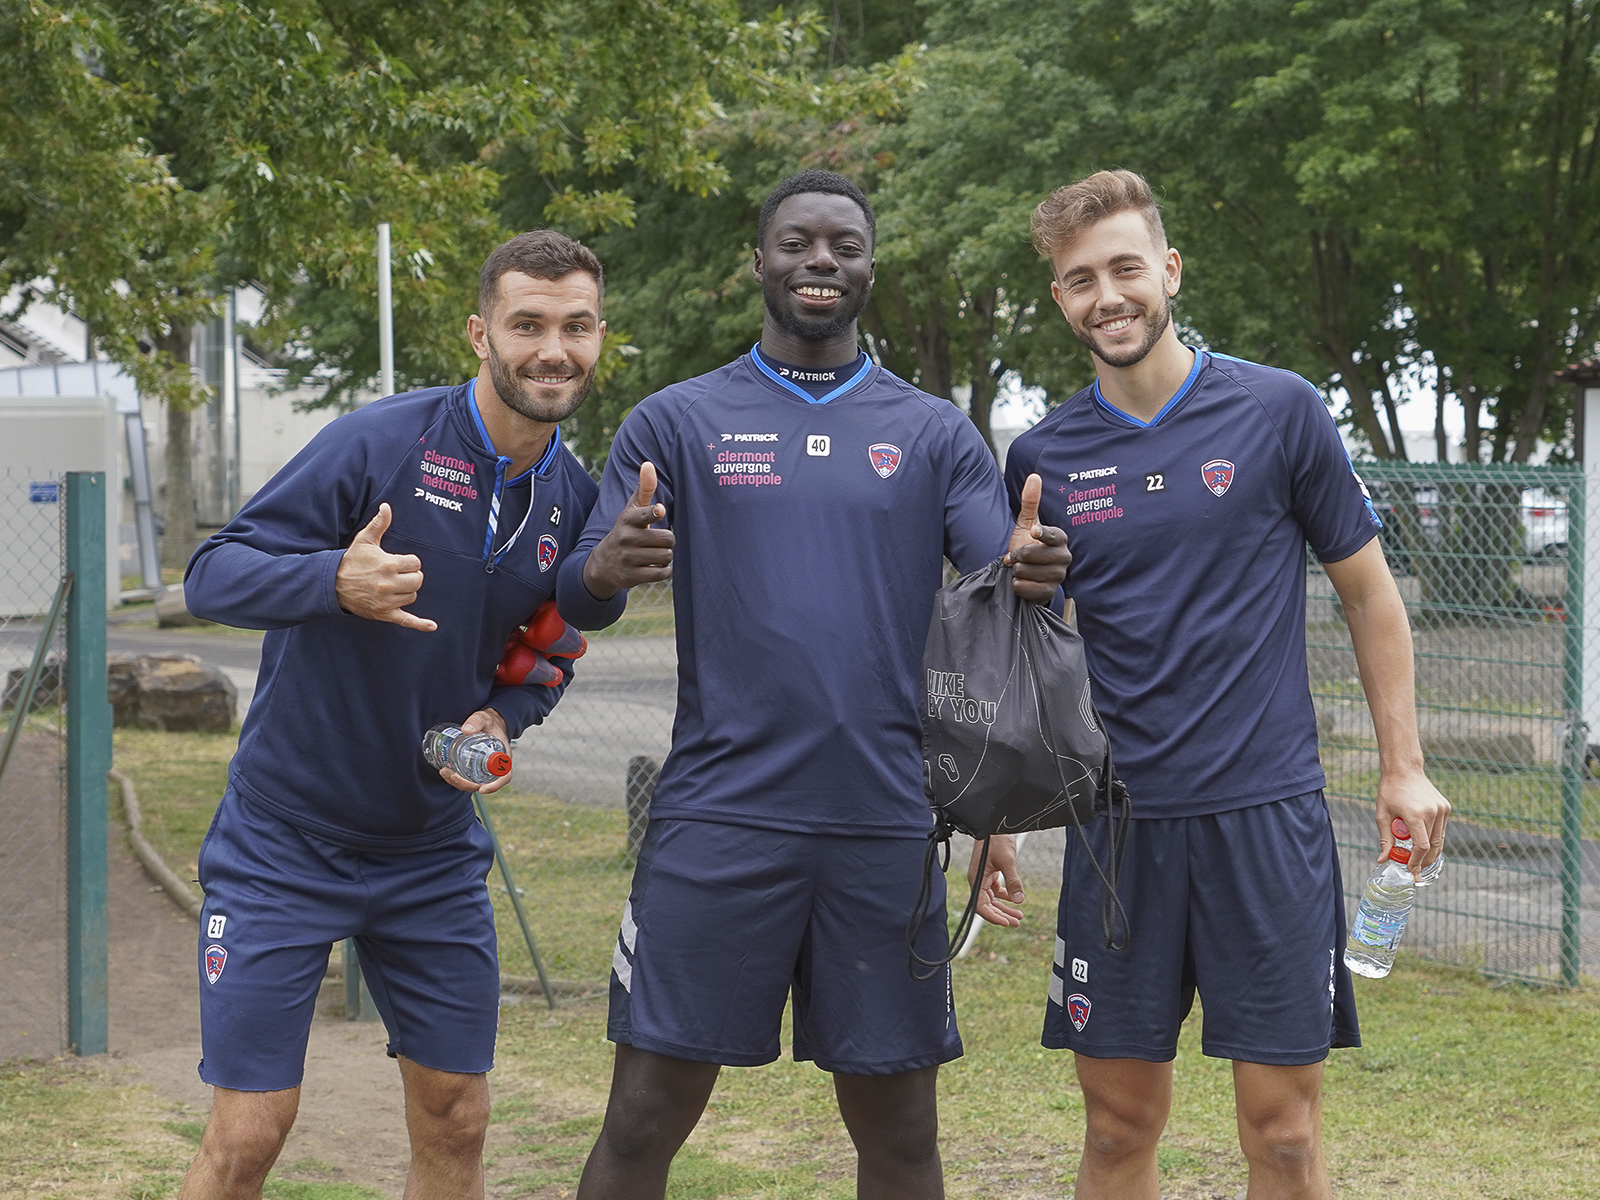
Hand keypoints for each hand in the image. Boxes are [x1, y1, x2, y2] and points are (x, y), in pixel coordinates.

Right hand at [335, 504, 436, 630]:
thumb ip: (379, 523)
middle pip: (418, 580)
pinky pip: (406, 620)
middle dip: (411, 575)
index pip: (416, 563)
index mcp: (388, 564)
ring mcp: (386, 601)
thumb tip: (387, 506)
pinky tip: (432, 627)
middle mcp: (388, 584)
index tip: (399, 562)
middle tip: (399, 574)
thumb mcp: (364, 540)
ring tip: (393, 585)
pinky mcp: (384, 614)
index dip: (410, 562)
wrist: (332, 583)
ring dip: (407, 591)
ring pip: (412, 596)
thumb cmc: (351, 560)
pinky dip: (420, 624)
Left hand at [438, 708, 512, 794]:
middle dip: (467, 784)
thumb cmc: (489, 723)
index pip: (504, 776)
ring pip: (473, 784)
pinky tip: (445, 771)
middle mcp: (494, 767)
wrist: (487, 724)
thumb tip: (466, 730)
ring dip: (458, 783)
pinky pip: (467, 780)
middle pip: (485, 784)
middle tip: (453, 775)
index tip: (482, 789)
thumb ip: (476, 721)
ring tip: (445, 772)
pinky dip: (456, 779)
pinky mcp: (475, 769)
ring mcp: (484, 770)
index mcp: (503, 757)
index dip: (495, 785)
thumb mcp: (484, 719)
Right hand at [582, 462, 674, 599]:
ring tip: (655, 554)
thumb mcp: (631, 509)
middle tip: (658, 541)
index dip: (654, 512)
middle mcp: (626, 538)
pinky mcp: (631, 576)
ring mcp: (628, 558)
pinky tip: (655, 566)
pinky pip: (662, 573)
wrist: (603, 562)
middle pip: (667, 539)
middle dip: (668, 541)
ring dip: (666, 556)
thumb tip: (648, 464)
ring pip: (666, 557)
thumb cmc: (627, 530)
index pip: (643, 514)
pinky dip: (665, 571)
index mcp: (628, 519)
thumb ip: (644, 488)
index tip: (660, 510)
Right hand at [967, 835, 1025, 926]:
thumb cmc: (996, 840)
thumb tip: (1019, 901)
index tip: (1006, 923)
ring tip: (1019, 916)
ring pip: (993, 899)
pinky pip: (996, 890)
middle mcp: (978, 880)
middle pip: (988, 905)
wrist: (994, 825)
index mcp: (977, 879)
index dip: (993, 916)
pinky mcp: (991, 873)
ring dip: (1004, 907)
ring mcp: (984, 877)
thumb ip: (1013, 881)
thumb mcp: (1007, 861)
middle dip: (1002, 915)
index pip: (981, 905)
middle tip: (1017, 922)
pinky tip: (1015, 899)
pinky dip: (1005, 896)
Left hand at [1003, 473, 1070, 603]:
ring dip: (1017, 570)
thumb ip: (1030, 502)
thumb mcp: (1026, 523)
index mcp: (1060, 539)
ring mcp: (1059, 576)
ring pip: (1029, 572)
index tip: (1033, 533)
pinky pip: (1029, 588)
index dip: (1042, 534)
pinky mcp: (1050, 592)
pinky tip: (1020, 581)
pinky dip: (1018, 585)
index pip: (1054, 535)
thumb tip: (1034, 477)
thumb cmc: (1027, 545)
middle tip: (1014, 556)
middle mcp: (1064, 557)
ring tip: (1018, 568)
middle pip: (1035, 554)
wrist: (1025, 574)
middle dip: (1018, 555)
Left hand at [1375, 771, 1450, 880]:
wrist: (1404, 770)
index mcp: (1415, 814)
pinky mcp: (1446, 807)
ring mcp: (1441, 809)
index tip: (1410, 869)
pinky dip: (1435, 840)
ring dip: (1431, 853)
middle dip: (1424, 861)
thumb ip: (1385, 839)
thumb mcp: (1382, 815)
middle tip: (1416, 870)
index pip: (1421, 846)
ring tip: (1421, 862)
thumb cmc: (1389, 791)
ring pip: (1439, 840)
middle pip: (1433, 847)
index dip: (1416, 861)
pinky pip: (1441, 830)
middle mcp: (1432, 812)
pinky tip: (1426, 847)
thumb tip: (1382, 860)